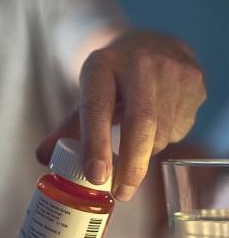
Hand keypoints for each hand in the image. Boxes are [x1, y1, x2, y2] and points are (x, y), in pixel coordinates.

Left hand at [36, 31, 206, 200]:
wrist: (154, 44)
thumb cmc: (114, 76)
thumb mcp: (88, 92)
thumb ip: (67, 127)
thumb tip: (42, 158)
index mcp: (102, 64)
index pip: (97, 107)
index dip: (96, 143)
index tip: (95, 176)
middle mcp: (140, 63)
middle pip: (140, 122)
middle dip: (132, 164)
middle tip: (121, 193)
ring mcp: (172, 70)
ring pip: (161, 132)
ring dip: (147, 153)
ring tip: (136, 146)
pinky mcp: (195, 82)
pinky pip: (181, 127)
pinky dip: (166, 139)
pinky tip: (158, 125)